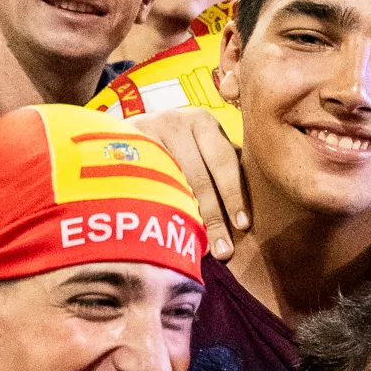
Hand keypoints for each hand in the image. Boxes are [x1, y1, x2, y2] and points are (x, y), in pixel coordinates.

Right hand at [130, 107, 247, 258]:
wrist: (121, 133)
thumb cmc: (173, 148)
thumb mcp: (198, 146)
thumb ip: (220, 165)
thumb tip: (249, 211)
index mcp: (204, 121)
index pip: (225, 161)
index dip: (234, 195)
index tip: (243, 225)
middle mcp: (176, 120)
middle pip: (199, 176)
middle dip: (214, 216)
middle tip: (224, 250)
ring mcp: (147, 131)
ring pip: (172, 182)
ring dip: (186, 218)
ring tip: (198, 247)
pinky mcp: (123, 146)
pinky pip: (145, 181)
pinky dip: (157, 207)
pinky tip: (164, 227)